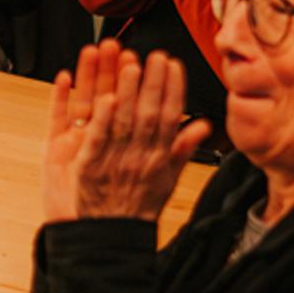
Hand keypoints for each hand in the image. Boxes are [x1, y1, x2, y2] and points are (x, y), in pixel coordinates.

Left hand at [40, 40, 208, 225]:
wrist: (112, 237)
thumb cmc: (139, 208)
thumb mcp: (168, 180)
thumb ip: (183, 150)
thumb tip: (204, 126)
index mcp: (159, 158)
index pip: (170, 118)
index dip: (173, 90)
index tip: (175, 66)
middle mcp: (139, 157)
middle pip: (148, 114)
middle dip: (153, 82)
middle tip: (155, 56)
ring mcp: (114, 161)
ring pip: (123, 122)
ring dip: (127, 92)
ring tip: (131, 65)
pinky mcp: (89, 167)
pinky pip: (96, 140)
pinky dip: (101, 119)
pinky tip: (105, 98)